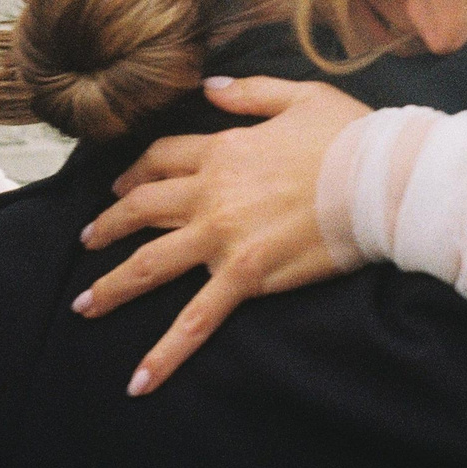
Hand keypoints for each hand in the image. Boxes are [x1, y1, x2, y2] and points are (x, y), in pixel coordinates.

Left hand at [74, 77, 372, 395]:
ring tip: (84, 305)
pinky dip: (165, 352)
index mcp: (223, 149)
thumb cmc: (351, 137)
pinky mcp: (244, 275)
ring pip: (149, 263)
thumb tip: (210, 87)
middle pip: (142, 209)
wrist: (381, 180)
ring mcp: (222, 237)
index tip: (121, 186)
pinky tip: (140, 380)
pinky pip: (196, 319)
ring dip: (112, 286)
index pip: (162, 160)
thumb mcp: (300, 95)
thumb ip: (249, 91)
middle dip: (107, 226)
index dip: (136, 173)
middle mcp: (211, 193)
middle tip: (86, 241)